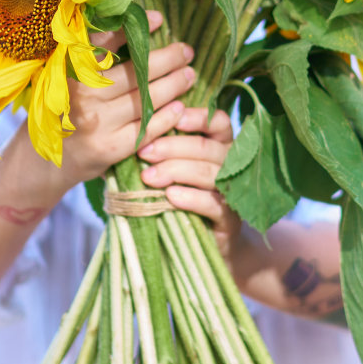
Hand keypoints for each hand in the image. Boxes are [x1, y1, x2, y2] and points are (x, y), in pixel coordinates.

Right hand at [54, 10, 196, 186]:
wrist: (45, 162)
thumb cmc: (62, 112)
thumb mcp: (65, 79)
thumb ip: (90, 57)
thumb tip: (131, 25)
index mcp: (68, 71)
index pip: (103, 43)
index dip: (133, 30)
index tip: (157, 19)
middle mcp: (82, 94)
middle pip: (134, 71)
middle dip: (167, 58)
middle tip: (186, 50)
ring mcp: (96, 122)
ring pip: (145, 97)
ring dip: (173, 84)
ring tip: (189, 74)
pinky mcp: (109, 148)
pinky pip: (146, 127)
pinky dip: (166, 116)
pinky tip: (180, 106)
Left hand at [137, 107, 241, 258]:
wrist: (201, 246)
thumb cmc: (182, 199)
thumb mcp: (174, 170)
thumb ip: (163, 151)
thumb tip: (131, 137)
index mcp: (221, 145)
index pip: (218, 122)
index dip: (198, 117)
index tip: (172, 119)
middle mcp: (231, 166)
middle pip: (206, 147)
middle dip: (172, 147)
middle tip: (144, 153)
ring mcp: (231, 193)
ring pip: (208, 172)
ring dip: (175, 171)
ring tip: (148, 177)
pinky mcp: (229, 220)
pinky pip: (212, 203)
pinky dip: (190, 197)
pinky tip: (171, 197)